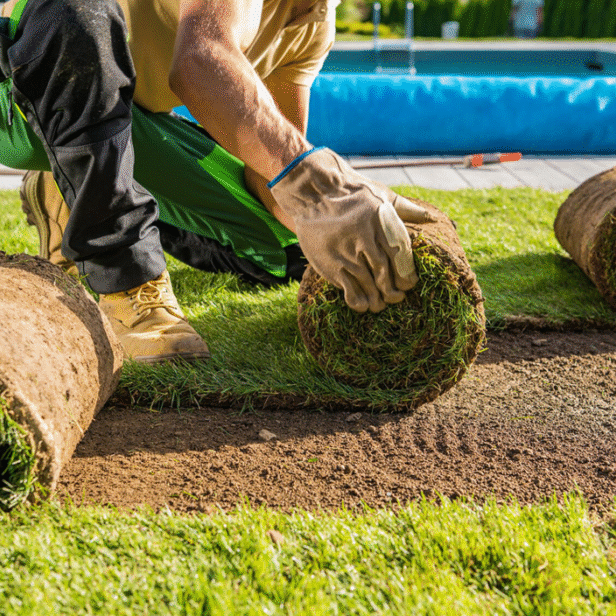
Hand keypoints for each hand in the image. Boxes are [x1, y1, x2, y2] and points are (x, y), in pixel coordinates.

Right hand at [269, 147, 433, 311]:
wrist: (314, 192)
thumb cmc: (351, 194)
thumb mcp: (381, 195)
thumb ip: (405, 209)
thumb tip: (431, 218)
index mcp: (381, 222)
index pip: (400, 255)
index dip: (406, 274)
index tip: (408, 285)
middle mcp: (364, 238)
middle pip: (384, 271)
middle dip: (392, 290)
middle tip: (396, 298)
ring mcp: (346, 251)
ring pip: (367, 282)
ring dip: (376, 298)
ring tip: (379, 305)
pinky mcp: (330, 263)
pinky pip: (347, 287)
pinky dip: (357, 300)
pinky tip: (362, 305)